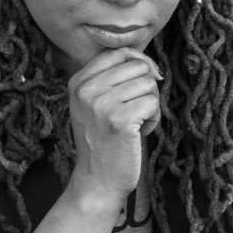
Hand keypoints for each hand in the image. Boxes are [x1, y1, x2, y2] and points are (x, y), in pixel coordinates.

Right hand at [65, 48, 162, 209]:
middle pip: (138, 67)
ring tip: (137, 124)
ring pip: (149, 84)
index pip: (119, 52)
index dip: (141, 62)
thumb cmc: (105, 141)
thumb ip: (113, 79)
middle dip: (147, 89)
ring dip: (152, 106)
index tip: (146, 83)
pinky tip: (141, 133)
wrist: (98, 180)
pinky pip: (153, 103)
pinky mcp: (119, 120)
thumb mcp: (96, 104)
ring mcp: (101, 104)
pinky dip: (154, 119)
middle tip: (138, 112)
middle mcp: (86, 89)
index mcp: (78, 82)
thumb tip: (149, 64)